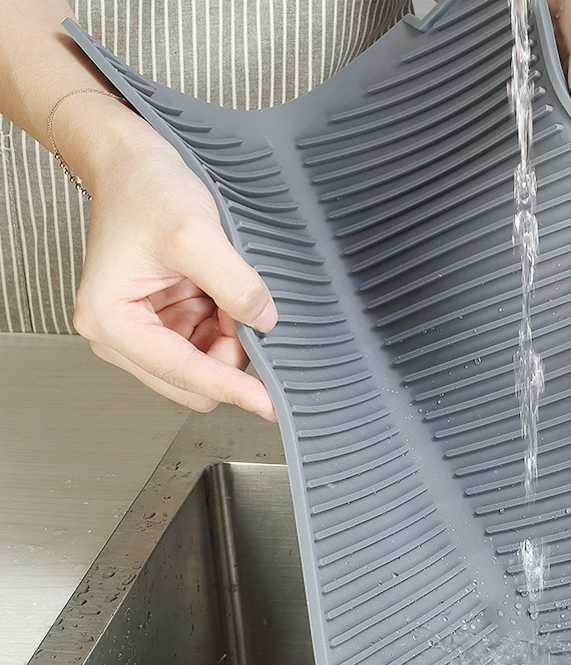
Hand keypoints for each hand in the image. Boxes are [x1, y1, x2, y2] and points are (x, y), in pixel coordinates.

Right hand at [72, 109, 277, 419]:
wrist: (133, 163)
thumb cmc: (144, 190)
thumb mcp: (194, 232)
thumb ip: (234, 283)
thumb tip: (265, 323)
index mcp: (110, 321)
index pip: (183, 374)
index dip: (232, 389)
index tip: (270, 405)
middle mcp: (120, 336)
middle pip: (193, 384)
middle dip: (228, 358)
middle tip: (244, 312)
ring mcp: (144, 333)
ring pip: (206, 368)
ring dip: (229, 341)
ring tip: (227, 295)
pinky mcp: (165, 324)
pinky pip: (208, 347)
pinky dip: (226, 329)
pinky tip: (224, 298)